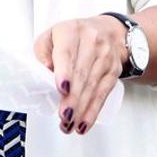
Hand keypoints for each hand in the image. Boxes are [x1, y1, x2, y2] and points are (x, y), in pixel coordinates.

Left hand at [34, 15, 126, 135]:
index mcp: (71, 31)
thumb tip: (46, 72)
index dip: (64, 72)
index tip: (62, 88)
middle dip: (72, 99)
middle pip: (81, 74)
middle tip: (63, 116)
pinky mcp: (113, 72)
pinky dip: (93, 111)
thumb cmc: (72, 36)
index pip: (67, 53)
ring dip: (80, 110)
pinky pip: (103, 94)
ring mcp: (105, 58)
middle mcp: (91, 42)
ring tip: (68, 125)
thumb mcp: (51, 36)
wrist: (107, 31)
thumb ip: (43, 52)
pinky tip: (84, 124)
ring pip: (92, 87)